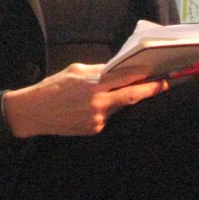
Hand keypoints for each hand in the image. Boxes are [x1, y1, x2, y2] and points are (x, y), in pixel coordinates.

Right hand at [1, 63, 168, 137]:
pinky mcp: (93, 130)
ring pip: (119, 108)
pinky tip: (93, 107)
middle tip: (165, 84)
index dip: (146, 77)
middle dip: (150, 90)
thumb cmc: (53, 87)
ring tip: (118, 93)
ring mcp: (97, 119)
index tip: (161, 74)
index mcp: (93, 84)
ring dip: (123, 100)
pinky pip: (107, 118)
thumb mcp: (75, 71)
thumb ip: (99, 71)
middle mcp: (98, 103)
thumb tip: (118, 69)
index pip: (127, 79)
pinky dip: (107, 110)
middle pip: (132, 97)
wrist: (33, 112)